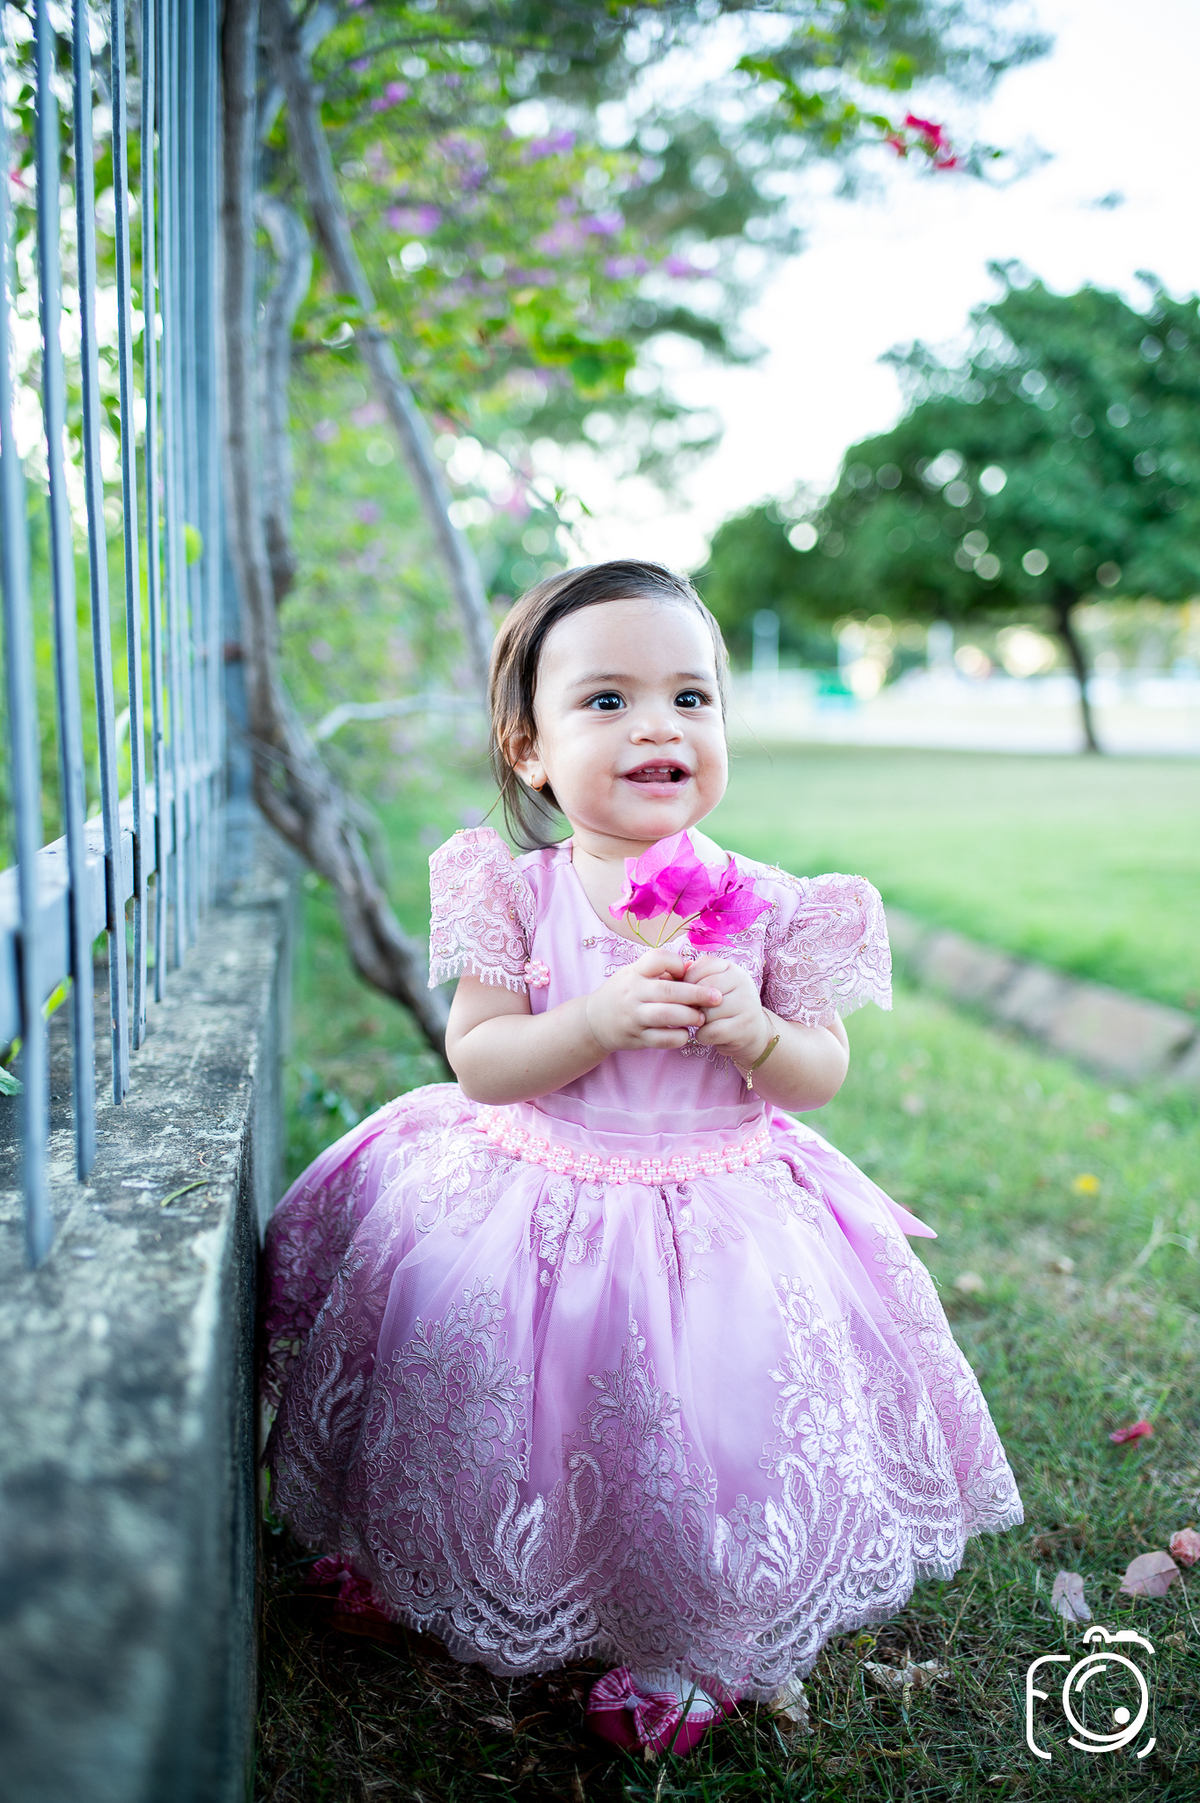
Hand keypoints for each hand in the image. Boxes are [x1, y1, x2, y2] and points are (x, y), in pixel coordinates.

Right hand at [585, 949, 722, 1053]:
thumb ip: (663, 971)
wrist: (594, 1021)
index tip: (687, 971)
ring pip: (666, 1016)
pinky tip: (686, 1034)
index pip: (657, 959)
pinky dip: (678, 1037)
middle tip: (717, 997)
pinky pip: (661, 1039)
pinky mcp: (636, 1038)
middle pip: (668, 990)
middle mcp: (633, 993)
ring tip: (701, 1018)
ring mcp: (633, 1017)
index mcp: (634, 973)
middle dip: (697, 994)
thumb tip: (694, 968)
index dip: (677, 963)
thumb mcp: (635, 974)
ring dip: (689, 1017)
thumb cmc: (623, 993)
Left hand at [683, 955, 773, 1066]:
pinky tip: (706, 1034)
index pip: (701, 968)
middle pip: (703, 990)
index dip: (688, 982)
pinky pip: (712, 1031)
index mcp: (732, 968)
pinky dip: (703, 1036)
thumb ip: (694, 977)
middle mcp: (743, 982)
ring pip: (707, 1013)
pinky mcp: (745, 1027)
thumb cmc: (723, 1007)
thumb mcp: (712, 987)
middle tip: (694, 1011)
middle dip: (693, 1004)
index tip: (689, 994)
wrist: (751, 1032)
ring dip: (698, 1022)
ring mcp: (747, 1004)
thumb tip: (675, 974)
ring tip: (703, 1023)